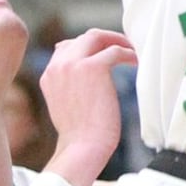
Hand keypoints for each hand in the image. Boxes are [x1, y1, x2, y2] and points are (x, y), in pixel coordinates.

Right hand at [41, 28, 136, 185]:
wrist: (82, 149)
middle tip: (123, 45)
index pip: (68, 47)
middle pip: (83, 38)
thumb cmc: (79, 133)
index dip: (89, 46)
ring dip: (117, 41)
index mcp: (50, 74)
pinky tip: (136, 63)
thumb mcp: (66, 103)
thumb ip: (70, 84)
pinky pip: (115, 51)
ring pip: (97, 37)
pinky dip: (128, 54)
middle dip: (105, 38)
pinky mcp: (94, 67)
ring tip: (132, 50)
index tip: (106, 51)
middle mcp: (58, 65)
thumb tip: (88, 73)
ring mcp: (74, 64)